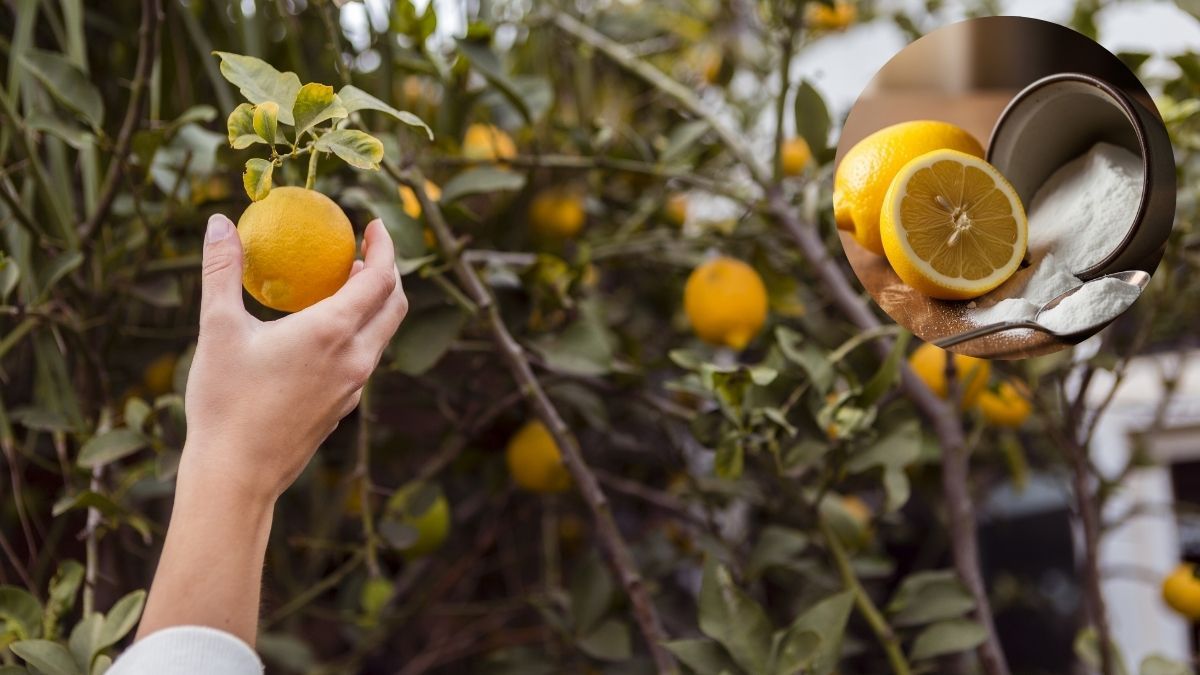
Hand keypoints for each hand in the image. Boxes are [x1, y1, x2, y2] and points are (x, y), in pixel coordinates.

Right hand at [181, 213, 407, 503]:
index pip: (383, 278)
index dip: (385, 246)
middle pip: (394, 305)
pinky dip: (358, 333)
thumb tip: (220, 221)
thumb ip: (222, 270)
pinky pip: (364, 359)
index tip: (373, 225)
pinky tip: (322, 333)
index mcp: (334, 332)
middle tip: (363, 252)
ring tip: (344, 285)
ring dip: (374, 304)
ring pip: (382, 334)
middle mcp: (356, 358)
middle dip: (389, 273)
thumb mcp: (217, 329)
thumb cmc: (225, 401)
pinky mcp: (343, 407)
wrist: (237, 476)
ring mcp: (354, 387)